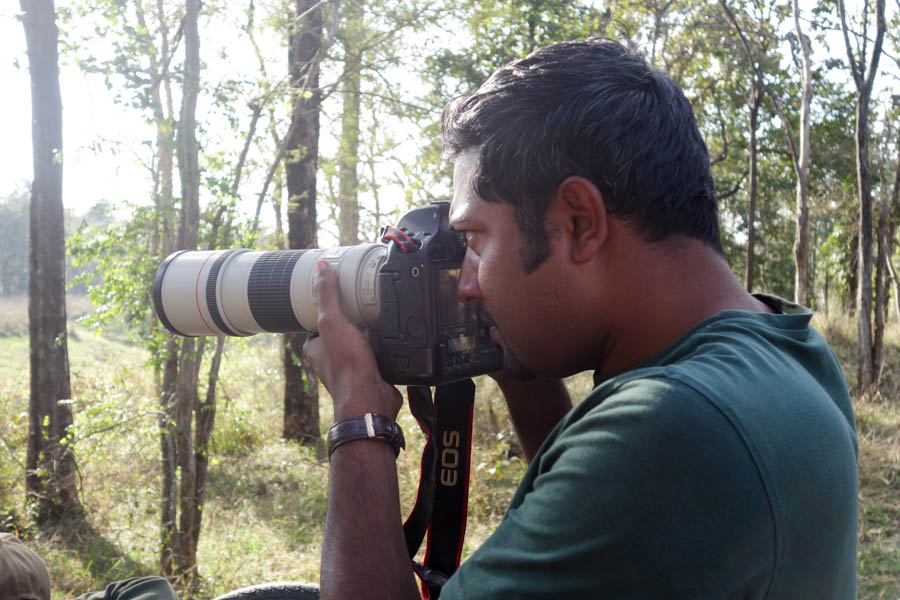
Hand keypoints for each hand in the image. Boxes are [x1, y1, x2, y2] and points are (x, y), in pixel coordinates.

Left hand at [303, 260, 401, 420]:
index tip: (340, 290)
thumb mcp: (332, 322)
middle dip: (353, 316)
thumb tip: (320, 266)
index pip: (319, 319)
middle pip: (342, 329)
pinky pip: (378, 351)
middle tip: (364, 298)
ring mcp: (353, 365)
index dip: (328, 304)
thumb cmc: (347, 365)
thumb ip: (326, 295)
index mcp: (316, 347)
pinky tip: (393, 331)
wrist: (371, 398)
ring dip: (370, 329)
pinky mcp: (372, 371)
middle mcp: (332, 358)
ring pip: (361, 340)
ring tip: (380, 310)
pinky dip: (385, 342)